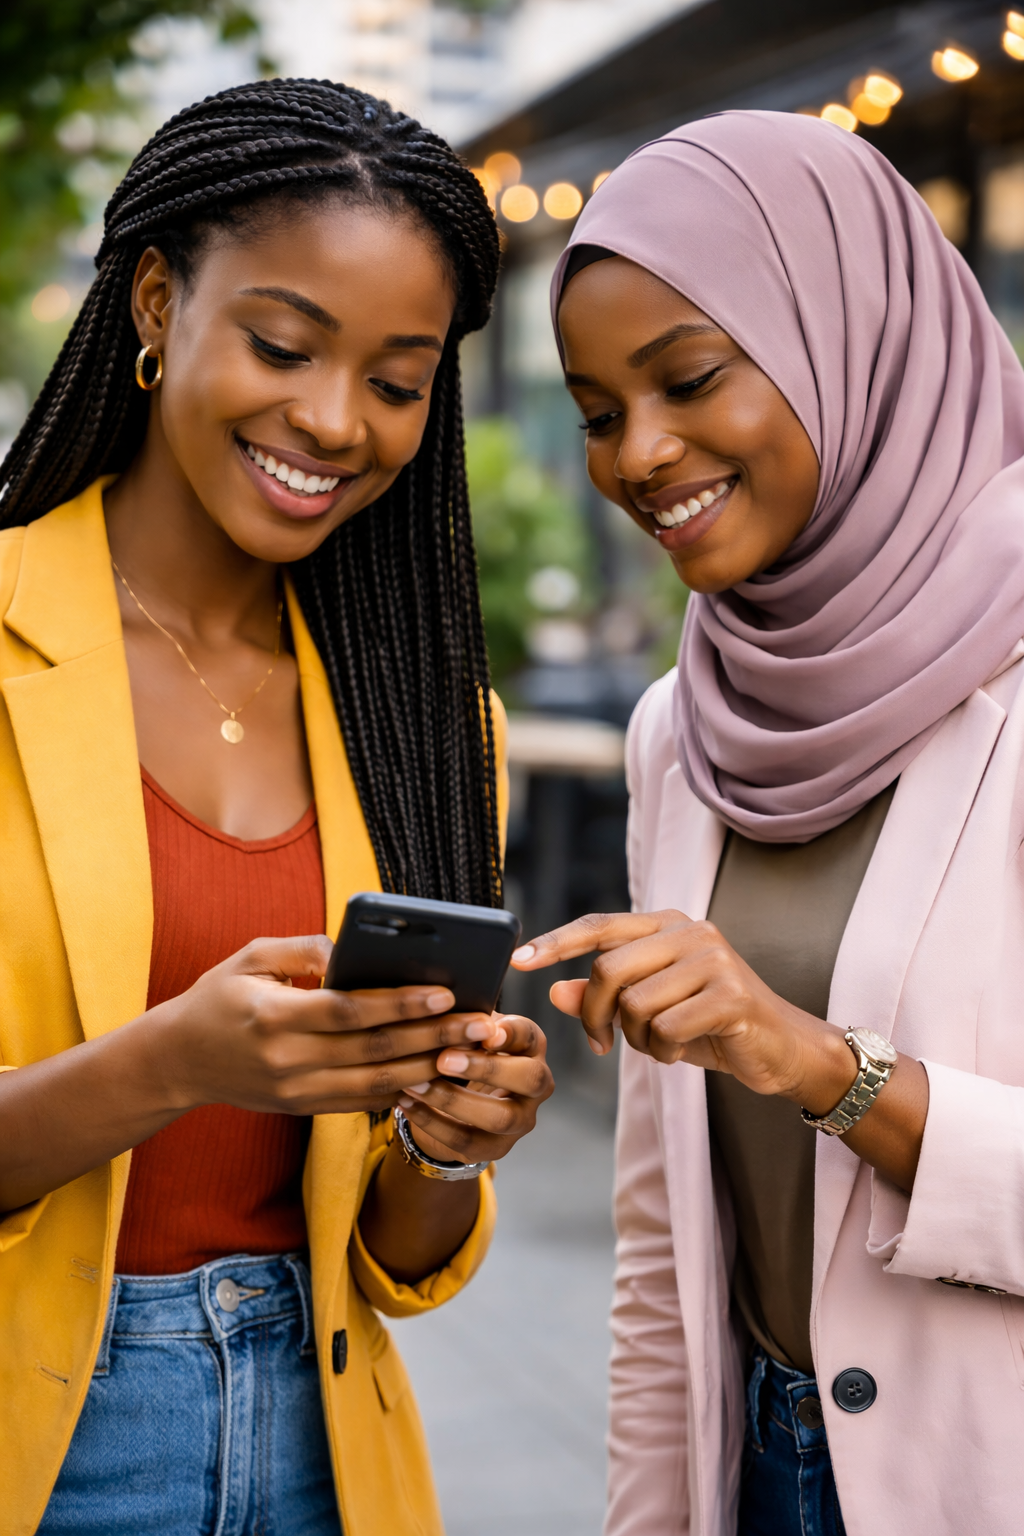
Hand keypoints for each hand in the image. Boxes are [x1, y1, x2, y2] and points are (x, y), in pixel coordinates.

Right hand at [149, 934, 496, 1116]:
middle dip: (432, 1035)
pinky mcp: (304, 1108)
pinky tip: (437, 1074)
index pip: (349, 1013)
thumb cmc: (219, 997)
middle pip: (374, 1050)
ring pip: (377, 1083)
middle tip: (478, 1021)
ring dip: (429, 1067)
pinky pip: (363, 1102)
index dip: (399, 1004)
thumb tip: (355, 950)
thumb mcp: (252, 957)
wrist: (178, 1062)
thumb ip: (305, 950)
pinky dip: (403, 1089)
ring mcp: (297, 1092)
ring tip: (470, 1049)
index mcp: (273, 1018)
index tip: (443, 992)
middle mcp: (287, 1062)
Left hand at [395, 1011, 553, 1164]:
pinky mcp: (496, 1147)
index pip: (530, 1037)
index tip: (486, 1031)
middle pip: (529, 1079)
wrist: (458, 1103)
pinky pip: (466, 1139)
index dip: (512, 1033)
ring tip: (416, 1084)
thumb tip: (440, 1006)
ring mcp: (520, 1120)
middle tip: (444, 1059)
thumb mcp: (468, 1033)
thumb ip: (463, 1022)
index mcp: (530, 1047)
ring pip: (499, 1117)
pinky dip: (432, 1122)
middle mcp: (536, 1084)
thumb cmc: (464, 1053)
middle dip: (487, 1069)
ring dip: (454, 1099)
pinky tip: (406, 1104)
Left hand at [512, 909, 929, 1191]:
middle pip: (608, 971)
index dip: (556, 943)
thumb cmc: (712, 1026)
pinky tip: (680, 1054)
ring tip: (659, 1046)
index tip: (517, 962)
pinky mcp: (731, 995)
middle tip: (598, 1045)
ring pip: (634, 1005)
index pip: (599, 926)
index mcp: (668, 925)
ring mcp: (713, 960)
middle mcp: (690, 931)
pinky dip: (663, 1053)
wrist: (784, 1049)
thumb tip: (555, 991)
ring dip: (636, 1040)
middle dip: (593, 1016)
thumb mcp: (652, 1011)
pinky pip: (666, 1029)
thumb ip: (605, 998)